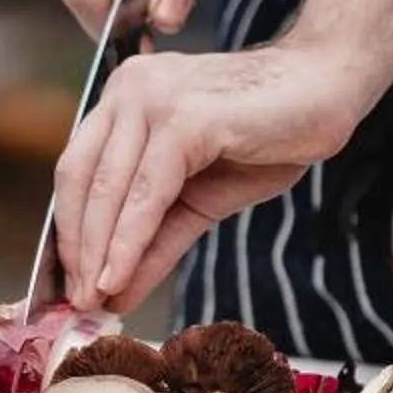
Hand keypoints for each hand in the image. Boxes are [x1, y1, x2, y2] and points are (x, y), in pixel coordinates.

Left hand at [53, 41, 382, 312]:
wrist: (327, 92)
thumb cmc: (269, 139)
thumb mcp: (198, 198)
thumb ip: (155, 237)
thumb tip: (112, 292)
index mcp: (125, 97)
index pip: (78, 170)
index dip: (67, 229)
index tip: (66, 282)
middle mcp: (130, 88)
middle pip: (82, 180)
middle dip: (76, 249)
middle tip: (76, 303)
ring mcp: (154, 98)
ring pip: (109, 189)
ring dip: (97, 253)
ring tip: (92, 301)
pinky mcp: (185, 118)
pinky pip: (145, 194)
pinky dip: (128, 242)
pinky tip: (118, 278)